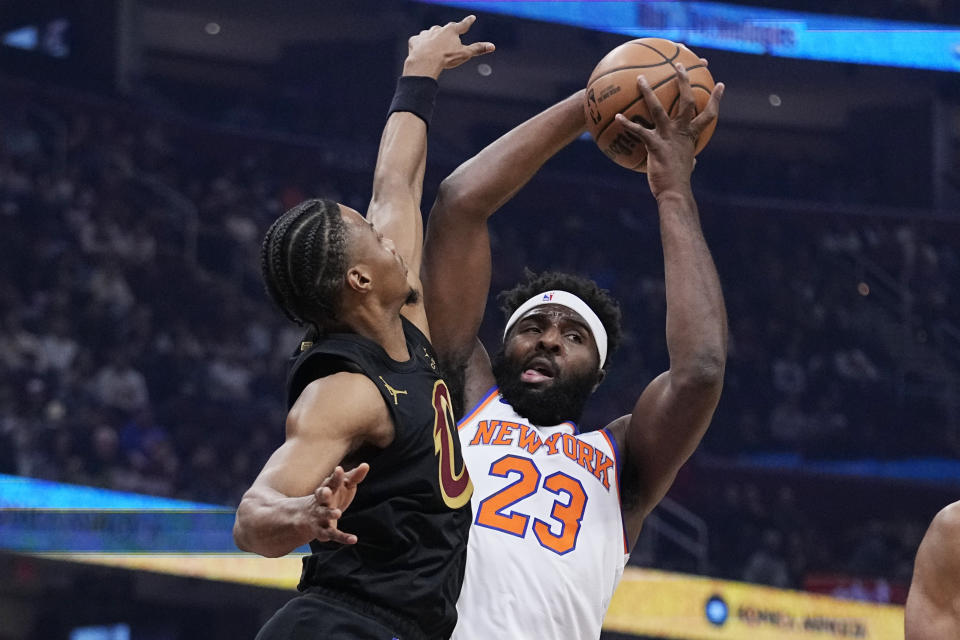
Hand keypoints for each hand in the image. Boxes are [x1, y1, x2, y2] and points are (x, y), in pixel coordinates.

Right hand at [302, 463, 369, 543]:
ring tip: (337, 513)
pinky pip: (332, 534)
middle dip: (323, 493)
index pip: (330, 481)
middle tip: (326, 491)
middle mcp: (321, 501)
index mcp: (327, 488)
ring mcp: (320, 516)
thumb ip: (354, 476)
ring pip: (323, 514)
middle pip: (320, 496)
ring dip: (329, 513)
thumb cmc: (331, 496)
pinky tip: (353, 539)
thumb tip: (366, 465)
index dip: (335, 476)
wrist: (306, 517)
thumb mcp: (343, 485)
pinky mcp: (323, 531)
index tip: (339, 469)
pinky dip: (343, 537)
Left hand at [404, 15, 494, 78]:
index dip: (468, 21)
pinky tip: (421, 52)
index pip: (463, 25)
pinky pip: (418, 42)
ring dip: (432, 39)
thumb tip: (492, 46)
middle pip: (445, 29)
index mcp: (451, 31)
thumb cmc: (446, 58)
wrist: (425, 62)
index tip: (472, 17)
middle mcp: (438, 29)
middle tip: (448, 38)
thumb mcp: (464, 54)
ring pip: (430, 35)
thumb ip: (478, 49)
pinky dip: (420, 46)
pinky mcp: (415, 40)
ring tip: (433, 48)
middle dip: (447, 33)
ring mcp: (425, 34)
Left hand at [615, 62, 723, 201]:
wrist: (675, 192)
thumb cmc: (679, 181)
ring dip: (649, 92)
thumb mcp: (687, 166)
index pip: (709, 114)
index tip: (720, 84)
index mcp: (692, 135)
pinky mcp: (655, 145)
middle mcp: (682, 132)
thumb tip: (693, 161)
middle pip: (687, 100)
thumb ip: (690, 159)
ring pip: (659, 109)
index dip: (716, 99)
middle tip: (679, 64)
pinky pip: (639, 130)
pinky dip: (627, 123)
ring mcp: (668, 137)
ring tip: (640, 79)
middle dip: (684, 80)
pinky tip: (617, 116)